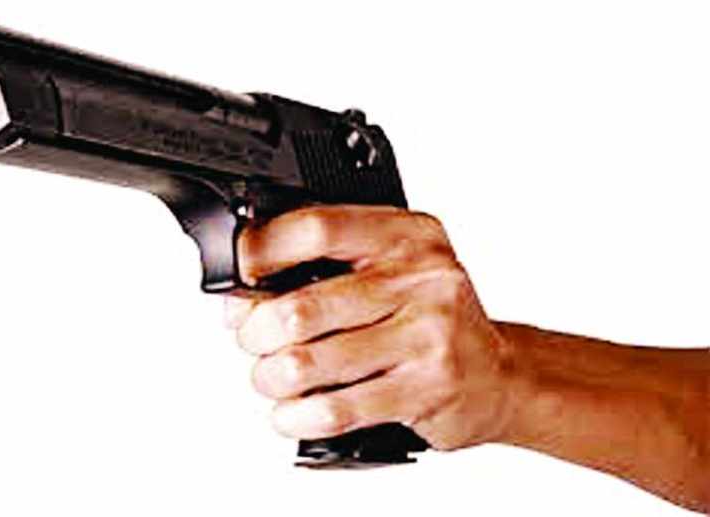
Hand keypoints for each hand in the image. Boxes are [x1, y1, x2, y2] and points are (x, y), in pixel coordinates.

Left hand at [226, 205, 522, 450]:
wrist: (499, 375)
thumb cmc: (433, 320)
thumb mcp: (394, 271)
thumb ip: (327, 269)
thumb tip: (242, 295)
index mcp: (407, 236)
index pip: (317, 228)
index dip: (261, 250)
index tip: (238, 271)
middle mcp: (422, 279)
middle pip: (302, 306)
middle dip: (256, 331)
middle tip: (253, 339)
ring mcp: (427, 336)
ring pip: (309, 363)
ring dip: (271, 377)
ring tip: (273, 377)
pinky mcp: (425, 390)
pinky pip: (335, 410)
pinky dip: (296, 416)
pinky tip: (292, 412)